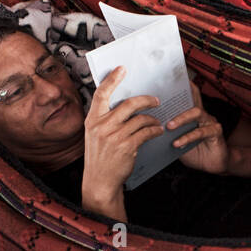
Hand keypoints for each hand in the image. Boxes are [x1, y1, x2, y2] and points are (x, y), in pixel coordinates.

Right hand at [81, 66, 162, 218]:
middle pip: (129, 104)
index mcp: (92, 120)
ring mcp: (114, 136)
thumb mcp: (95, 136)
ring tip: (157, 122)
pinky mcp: (126, 146)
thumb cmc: (100, 157)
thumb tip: (123, 104)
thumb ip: (105, 120)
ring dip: (153, 119)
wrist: (99, 181)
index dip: (112, 80)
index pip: (101, 94)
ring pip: (141, 119)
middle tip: (156, 100)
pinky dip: (155, 130)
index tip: (122, 68)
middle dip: (147, 100)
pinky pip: (146, 132)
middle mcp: (101, 126)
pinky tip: (157, 131)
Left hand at [170, 82, 228, 174]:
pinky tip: (178, 143)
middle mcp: (202, 114)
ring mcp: (210, 122)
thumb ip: (168, 133)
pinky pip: (201, 132)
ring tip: (169, 126)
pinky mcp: (215, 132)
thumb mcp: (177, 141)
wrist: (213, 165)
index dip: (180, 87)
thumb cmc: (194, 152)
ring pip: (196, 112)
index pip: (187, 96)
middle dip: (179, 97)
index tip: (167, 82)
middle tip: (162, 102)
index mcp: (192, 115)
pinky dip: (188, 137)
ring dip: (181, 119)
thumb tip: (149, 128)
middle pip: (192, 99)